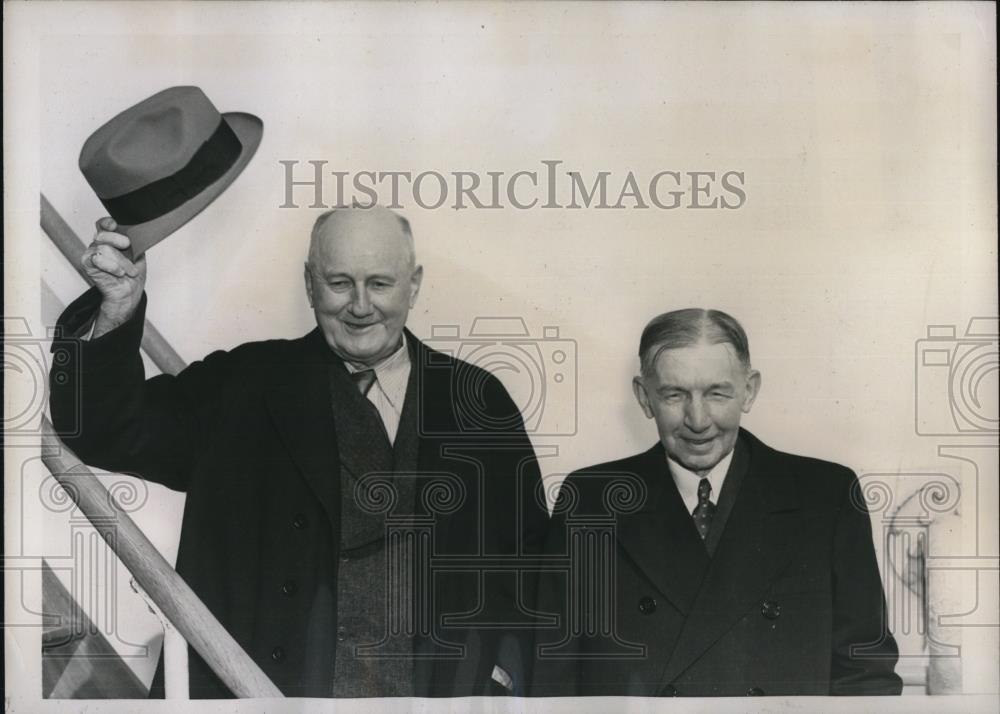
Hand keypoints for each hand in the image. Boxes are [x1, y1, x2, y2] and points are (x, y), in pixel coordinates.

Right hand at [82, 217, 146, 335]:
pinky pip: (97, 259)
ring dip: (121, 261)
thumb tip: (140, 233)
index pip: (103, 225)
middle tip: (127, 247)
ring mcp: (92, 255)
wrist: (129, 294)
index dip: (107, 223)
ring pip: (104, 248)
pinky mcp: (88, 265)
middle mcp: (99, 246)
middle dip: (118, 240)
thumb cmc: (132, 276)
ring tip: (129, 271)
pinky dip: (111, 266)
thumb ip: (136, 243)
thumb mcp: (139, 256)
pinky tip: (118, 272)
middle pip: (103, 234)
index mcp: (110, 241)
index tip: (114, 225)